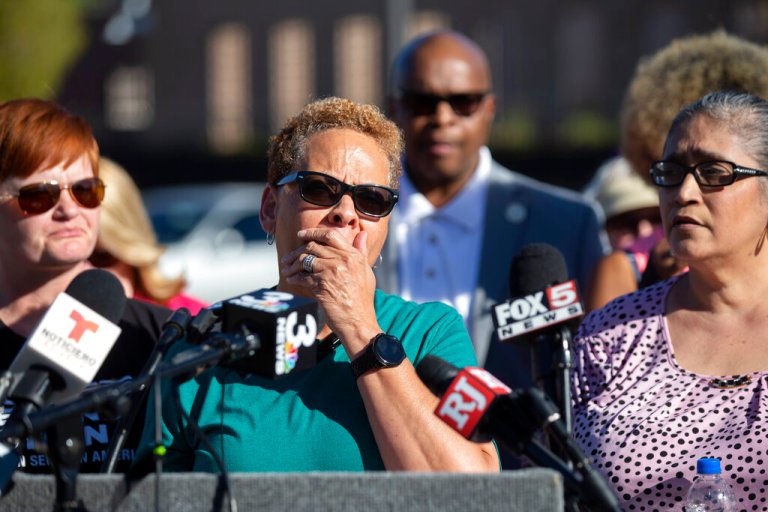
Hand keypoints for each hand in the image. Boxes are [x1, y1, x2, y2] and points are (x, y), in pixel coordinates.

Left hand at [280, 229, 379, 355]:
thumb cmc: (363, 299)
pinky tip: (291, 280)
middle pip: (313, 246)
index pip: (330, 235)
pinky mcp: (321, 285)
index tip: (301, 235)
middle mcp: (343, 260)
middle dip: (297, 251)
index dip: (312, 232)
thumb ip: (361, 251)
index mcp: (353, 255)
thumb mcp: (366, 272)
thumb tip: (363, 234)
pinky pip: (302, 277)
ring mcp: (332, 272)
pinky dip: (294, 278)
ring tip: (287, 270)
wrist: (359, 321)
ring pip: (305, 260)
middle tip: (288, 258)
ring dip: (292, 265)